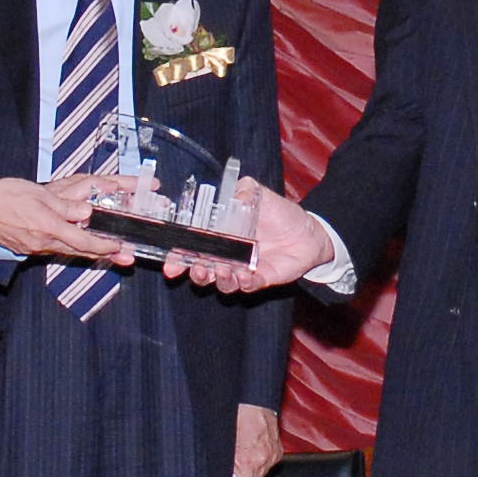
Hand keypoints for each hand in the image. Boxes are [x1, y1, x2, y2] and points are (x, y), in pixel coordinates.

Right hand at [0, 173, 143, 263]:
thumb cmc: (4, 196)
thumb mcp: (38, 194)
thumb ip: (64, 205)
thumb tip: (86, 211)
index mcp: (48, 227)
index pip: (83, 241)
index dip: (104, 246)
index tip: (119, 247)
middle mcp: (43, 242)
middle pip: (79, 251)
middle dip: (104, 254)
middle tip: (124, 258)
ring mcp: (34, 247)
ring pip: (67, 251)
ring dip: (89, 252)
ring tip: (108, 253)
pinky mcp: (27, 246)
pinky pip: (53, 249)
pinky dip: (69, 247)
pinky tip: (76, 245)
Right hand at [163, 175, 336, 294]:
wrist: (307, 230)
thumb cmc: (279, 212)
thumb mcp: (259, 194)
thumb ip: (244, 190)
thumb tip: (234, 193)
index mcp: (219, 236)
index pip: (192, 248)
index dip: (179, 256)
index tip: (170, 262)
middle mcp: (227, 256)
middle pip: (201, 270)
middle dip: (194, 271)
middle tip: (195, 267)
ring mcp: (242, 269)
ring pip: (222, 282)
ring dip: (217, 278)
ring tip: (220, 269)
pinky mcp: (260, 279)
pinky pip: (247, 286)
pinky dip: (243, 283)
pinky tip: (243, 275)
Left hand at [230, 406, 283, 476]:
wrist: (252, 399)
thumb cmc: (235, 418)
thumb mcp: (222, 445)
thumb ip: (226, 468)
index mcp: (246, 462)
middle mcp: (262, 461)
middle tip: (237, 474)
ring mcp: (272, 455)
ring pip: (261, 474)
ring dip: (252, 470)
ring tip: (245, 454)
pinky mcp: (278, 450)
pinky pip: (268, 462)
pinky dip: (260, 460)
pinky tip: (253, 449)